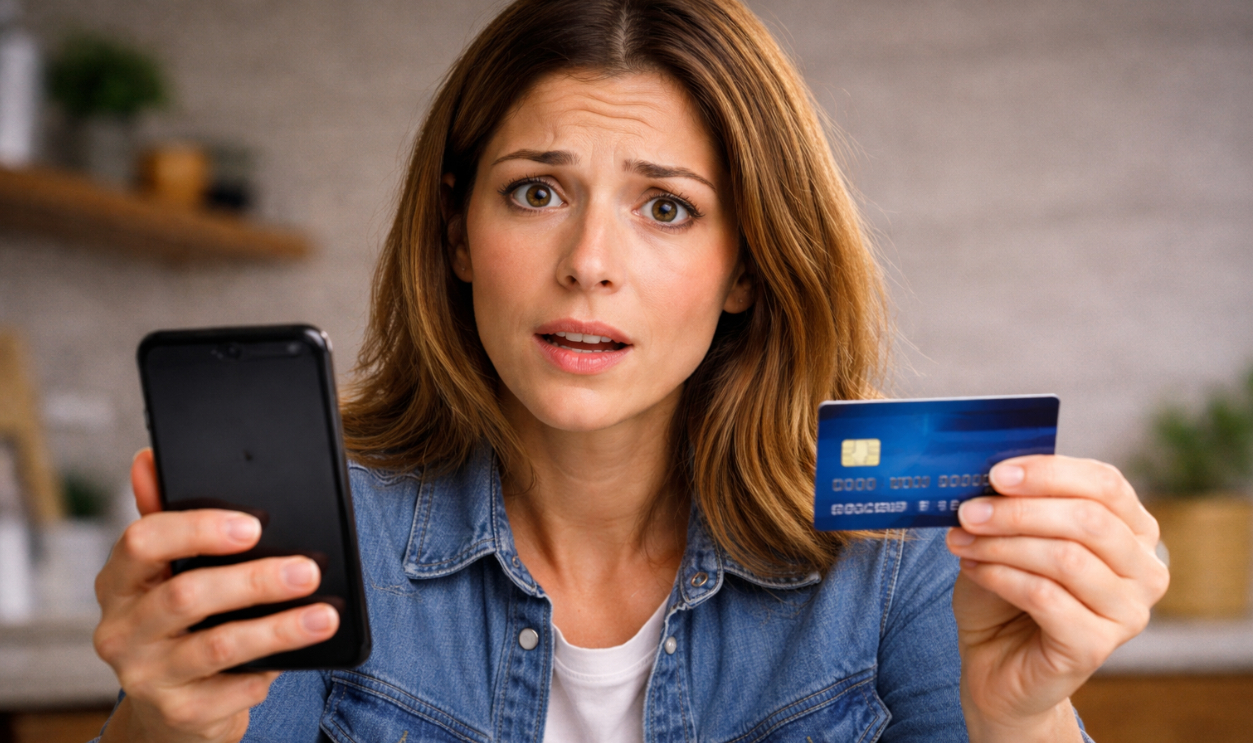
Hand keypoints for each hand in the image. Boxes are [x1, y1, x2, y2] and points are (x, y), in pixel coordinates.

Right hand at [94, 449, 339, 742]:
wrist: (174, 709)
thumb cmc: (181, 622)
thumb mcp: (169, 572)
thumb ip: (168, 518)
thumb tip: (149, 458)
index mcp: (117, 582)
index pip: (142, 542)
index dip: (198, 530)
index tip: (254, 526)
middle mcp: (120, 630)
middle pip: (186, 596)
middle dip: (254, 580)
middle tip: (308, 570)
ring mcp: (145, 677)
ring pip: (217, 646)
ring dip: (278, 629)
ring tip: (323, 616)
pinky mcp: (179, 714)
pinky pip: (233, 688)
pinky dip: (270, 670)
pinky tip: (299, 655)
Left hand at [945, 455, 1168, 742]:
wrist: (995, 663)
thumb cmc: (1007, 592)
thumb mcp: (1011, 536)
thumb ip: (1017, 504)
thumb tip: (995, 475)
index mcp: (1133, 530)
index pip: (1105, 484)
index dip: (1050, 472)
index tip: (997, 474)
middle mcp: (1145, 570)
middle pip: (1088, 520)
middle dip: (1018, 511)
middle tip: (968, 512)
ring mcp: (1128, 612)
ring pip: (1066, 558)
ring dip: (1003, 544)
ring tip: (962, 542)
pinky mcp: (1097, 646)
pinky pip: (1046, 597)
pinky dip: (1001, 576)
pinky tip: (973, 570)